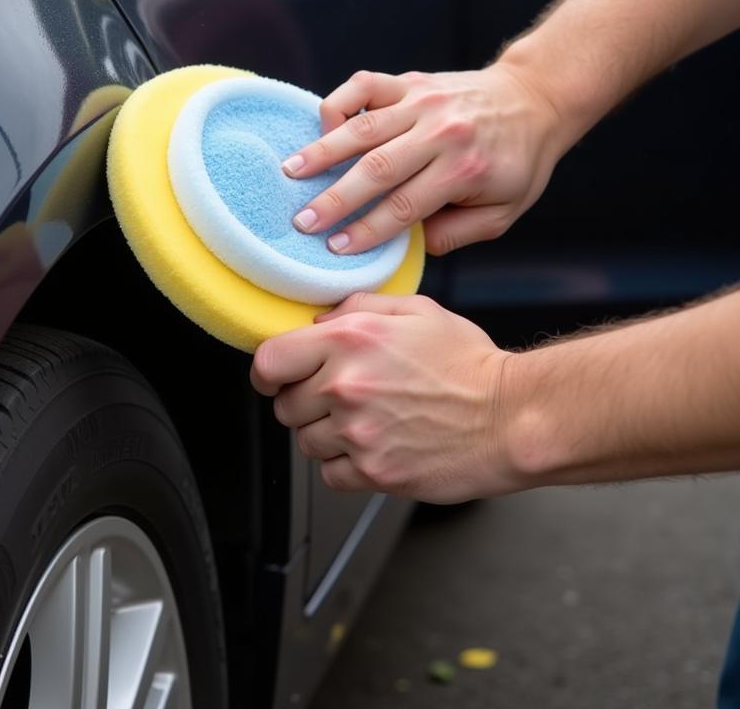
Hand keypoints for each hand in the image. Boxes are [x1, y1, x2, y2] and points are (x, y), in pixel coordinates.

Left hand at [250, 293, 517, 503]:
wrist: (512, 416)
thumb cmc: (468, 363)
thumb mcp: (415, 310)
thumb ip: (357, 308)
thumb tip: (319, 321)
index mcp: (350, 340)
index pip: (268, 361)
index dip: (268, 372)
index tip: (276, 376)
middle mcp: (346, 386)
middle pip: (284, 406)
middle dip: (304, 401)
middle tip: (340, 396)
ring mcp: (358, 433)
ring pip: (305, 441)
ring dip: (325, 434)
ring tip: (365, 420)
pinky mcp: (374, 473)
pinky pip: (330, 474)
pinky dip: (344, 465)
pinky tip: (373, 446)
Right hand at [283, 63, 564, 255]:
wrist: (535, 99)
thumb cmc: (517, 162)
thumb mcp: (503, 213)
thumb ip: (456, 234)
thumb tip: (408, 246)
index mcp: (465, 169)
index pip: (404, 206)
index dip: (367, 230)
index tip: (335, 249)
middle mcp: (441, 132)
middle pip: (377, 168)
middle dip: (335, 198)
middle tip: (301, 221)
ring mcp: (423, 101)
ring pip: (363, 127)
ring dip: (322, 151)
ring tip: (290, 171)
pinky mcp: (411, 81)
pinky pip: (365, 86)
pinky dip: (339, 102)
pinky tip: (320, 124)